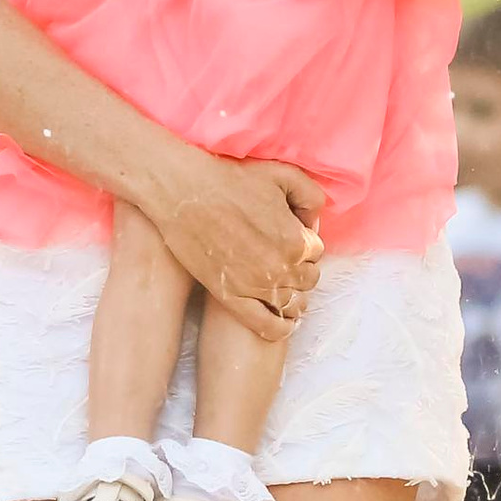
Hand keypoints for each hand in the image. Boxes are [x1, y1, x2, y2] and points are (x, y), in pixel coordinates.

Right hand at [146, 149, 326, 341]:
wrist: (183, 191)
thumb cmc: (229, 179)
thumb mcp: (281, 174)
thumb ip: (310, 196)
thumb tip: (314, 222)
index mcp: (296, 240)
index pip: (317, 252)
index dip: (305, 242)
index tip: (291, 236)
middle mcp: (280, 269)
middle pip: (308, 280)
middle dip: (301, 268)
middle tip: (283, 255)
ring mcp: (256, 287)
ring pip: (292, 303)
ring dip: (293, 295)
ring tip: (284, 286)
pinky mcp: (231, 298)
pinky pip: (266, 325)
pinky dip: (280, 327)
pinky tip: (284, 321)